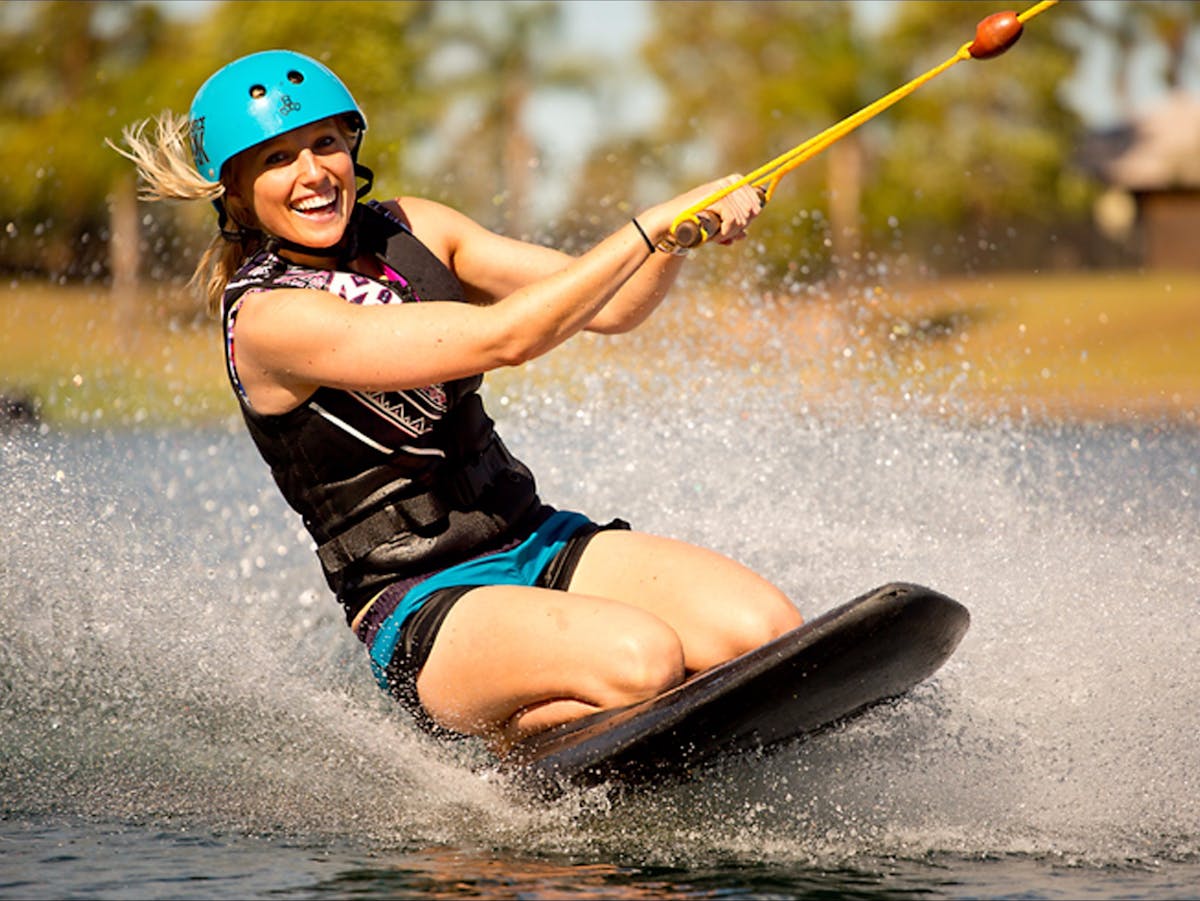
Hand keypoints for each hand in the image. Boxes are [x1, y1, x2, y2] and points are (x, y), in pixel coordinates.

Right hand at [640, 174, 762, 248]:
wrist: (670, 221)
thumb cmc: (692, 222)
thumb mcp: (715, 224)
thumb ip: (729, 227)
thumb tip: (745, 235)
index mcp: (733, 183)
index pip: (756, 202)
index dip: (750, 219)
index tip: (737, 229)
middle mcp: (730, 182)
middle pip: (752, 211)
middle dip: (740, 228)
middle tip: (724, 236)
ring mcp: (724, 188)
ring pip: (743, 217)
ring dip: (731, 233)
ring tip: (717, 237)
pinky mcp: (717, 197)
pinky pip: (733, 219)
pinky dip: (727, 232)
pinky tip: (716, 237)